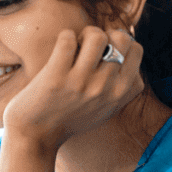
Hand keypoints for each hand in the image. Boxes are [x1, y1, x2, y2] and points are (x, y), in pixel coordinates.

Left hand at [2, 26, 143, 149]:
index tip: (104, 50)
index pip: (136, 50)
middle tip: (88, 46)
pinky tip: (60, 49)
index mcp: (121, 94)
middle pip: (119, 39)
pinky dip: (65, 37)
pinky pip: (68, 39)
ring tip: (75, 45)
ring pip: (97, 36)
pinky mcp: (56, 77)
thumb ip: (122, 85)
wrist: (34, 136)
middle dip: (103, 35)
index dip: (120, 41)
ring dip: (84, 34)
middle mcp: (105, 88)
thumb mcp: (106, 108)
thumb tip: (130, 48)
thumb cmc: (68, 119)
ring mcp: (81, 83)